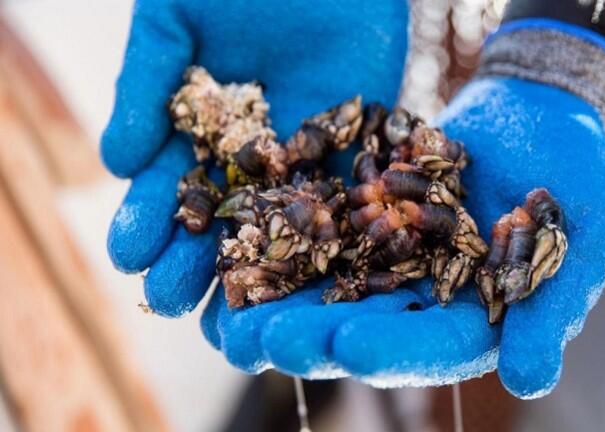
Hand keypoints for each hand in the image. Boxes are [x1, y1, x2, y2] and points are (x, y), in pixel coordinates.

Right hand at [103, 0, 407, 314]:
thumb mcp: (174, 20)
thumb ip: (144, 85)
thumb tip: (115, 164)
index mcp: (197, 131)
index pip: (167, 186)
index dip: (146, 221)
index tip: (129, 256)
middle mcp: (248, 158)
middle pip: (217, 220)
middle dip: (190, 260)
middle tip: (167, 300)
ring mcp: (304, 162)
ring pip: (276, 227)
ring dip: (253, 271)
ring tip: (229, 315)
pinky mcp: (356, 154)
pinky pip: (344, 203)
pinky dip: (330, 242)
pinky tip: (313, 282)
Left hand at [252, 75, 604, 396]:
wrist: (540, 109)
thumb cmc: (578, 176)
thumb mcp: (581, 239)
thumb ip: (551, 308)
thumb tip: (533, 382)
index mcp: (476, 319)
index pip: (433, 346)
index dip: (391, 350)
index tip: (348, 348)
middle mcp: (425, 297)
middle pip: (366, 327)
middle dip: (316, 338)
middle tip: (266, 343)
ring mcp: (390, 256)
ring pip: (330, 290)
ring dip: (281, 306)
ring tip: (232, 320)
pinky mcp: (365, 216)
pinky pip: (321, 231)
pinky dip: (283, 242)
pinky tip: (238, 254)